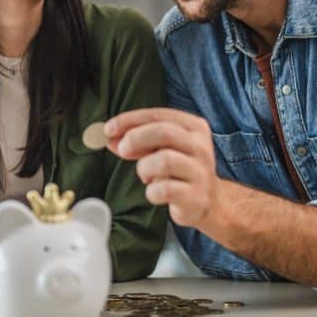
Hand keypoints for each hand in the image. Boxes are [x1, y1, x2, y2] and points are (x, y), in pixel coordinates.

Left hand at [104, 108, 219, 227]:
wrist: (208, 201)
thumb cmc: (179, 169)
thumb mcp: (160, 149)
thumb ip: (137, 141)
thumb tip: (110, 138)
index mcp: (194, 127)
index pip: (158, 115)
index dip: (130, 120)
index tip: (108, 128)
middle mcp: (200, 146)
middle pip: (164, 132)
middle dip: (136, 138)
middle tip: (122, 150)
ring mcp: (200, 171)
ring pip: (164, 160)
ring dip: (145, 168)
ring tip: (146, 176)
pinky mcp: (196, 196)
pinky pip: (165, 189)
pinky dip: (152, 191)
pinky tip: (155, 193)